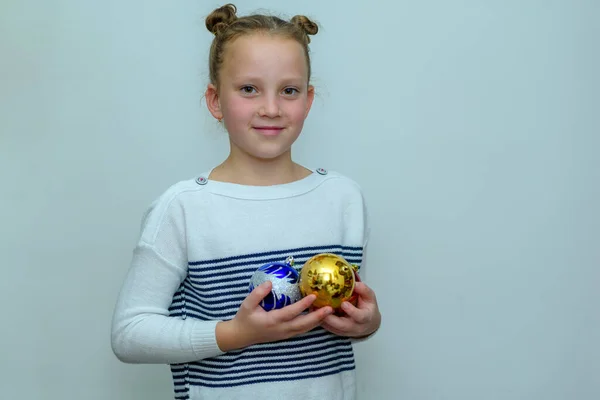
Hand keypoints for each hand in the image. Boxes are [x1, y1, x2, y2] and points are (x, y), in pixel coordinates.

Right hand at [216, 281, 332, 350]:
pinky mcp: (285, 335)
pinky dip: (311, 324)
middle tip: (330, 308)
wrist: (240, 336)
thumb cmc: (244, 318)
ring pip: (304, 329)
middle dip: (317, 317)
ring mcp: (284, 334)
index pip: (291, 312)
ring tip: (329, 312)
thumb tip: (270, 283)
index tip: (313, 296)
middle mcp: (281, 329)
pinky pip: (301, 330)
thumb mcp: (247, 304)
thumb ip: (258, 293)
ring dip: (317, 321)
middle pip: (303, 325)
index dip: (303, 305)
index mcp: (272, 321)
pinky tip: (318, 317)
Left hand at [320, 282, 380, 337]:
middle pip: (342, 325)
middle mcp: (355, 327)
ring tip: (314, 307)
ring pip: (332, 328)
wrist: (368, 323)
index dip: (351, 311)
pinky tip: (314, 311)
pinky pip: (328, 328)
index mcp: (365, 318)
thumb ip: (363, 289)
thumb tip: (353, 283)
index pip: (359, 316)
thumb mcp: (370, 297)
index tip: (343, 303)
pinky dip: (320, 320)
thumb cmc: (368, 307)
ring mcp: (346, 331)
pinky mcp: (338, 332)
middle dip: (330, 318)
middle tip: (321, 307)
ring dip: (322, 318)